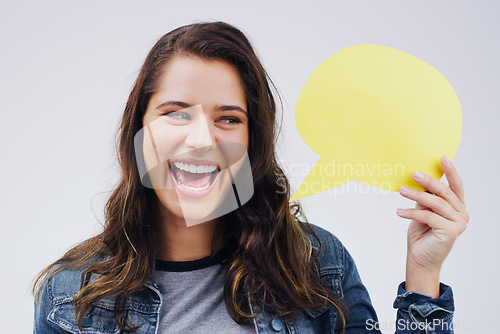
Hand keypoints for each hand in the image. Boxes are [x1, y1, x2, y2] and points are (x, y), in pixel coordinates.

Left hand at [397, 156, 468, 296]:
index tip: (442, 158)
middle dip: (427, 181)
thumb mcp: (422, 211)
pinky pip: (428, 216)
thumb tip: (419, 179)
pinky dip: (411, 212)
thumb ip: (425, 198)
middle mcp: (461, 214)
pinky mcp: (450, 231)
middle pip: (444, 192)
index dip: (450, 171)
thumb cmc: (421, 235)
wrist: (419, 259)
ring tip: (401, 190)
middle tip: (413, 173)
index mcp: (457, 207)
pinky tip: (399, 211)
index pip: (456, 186)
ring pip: (435, 203)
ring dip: (415, 195)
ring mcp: (458, 223)